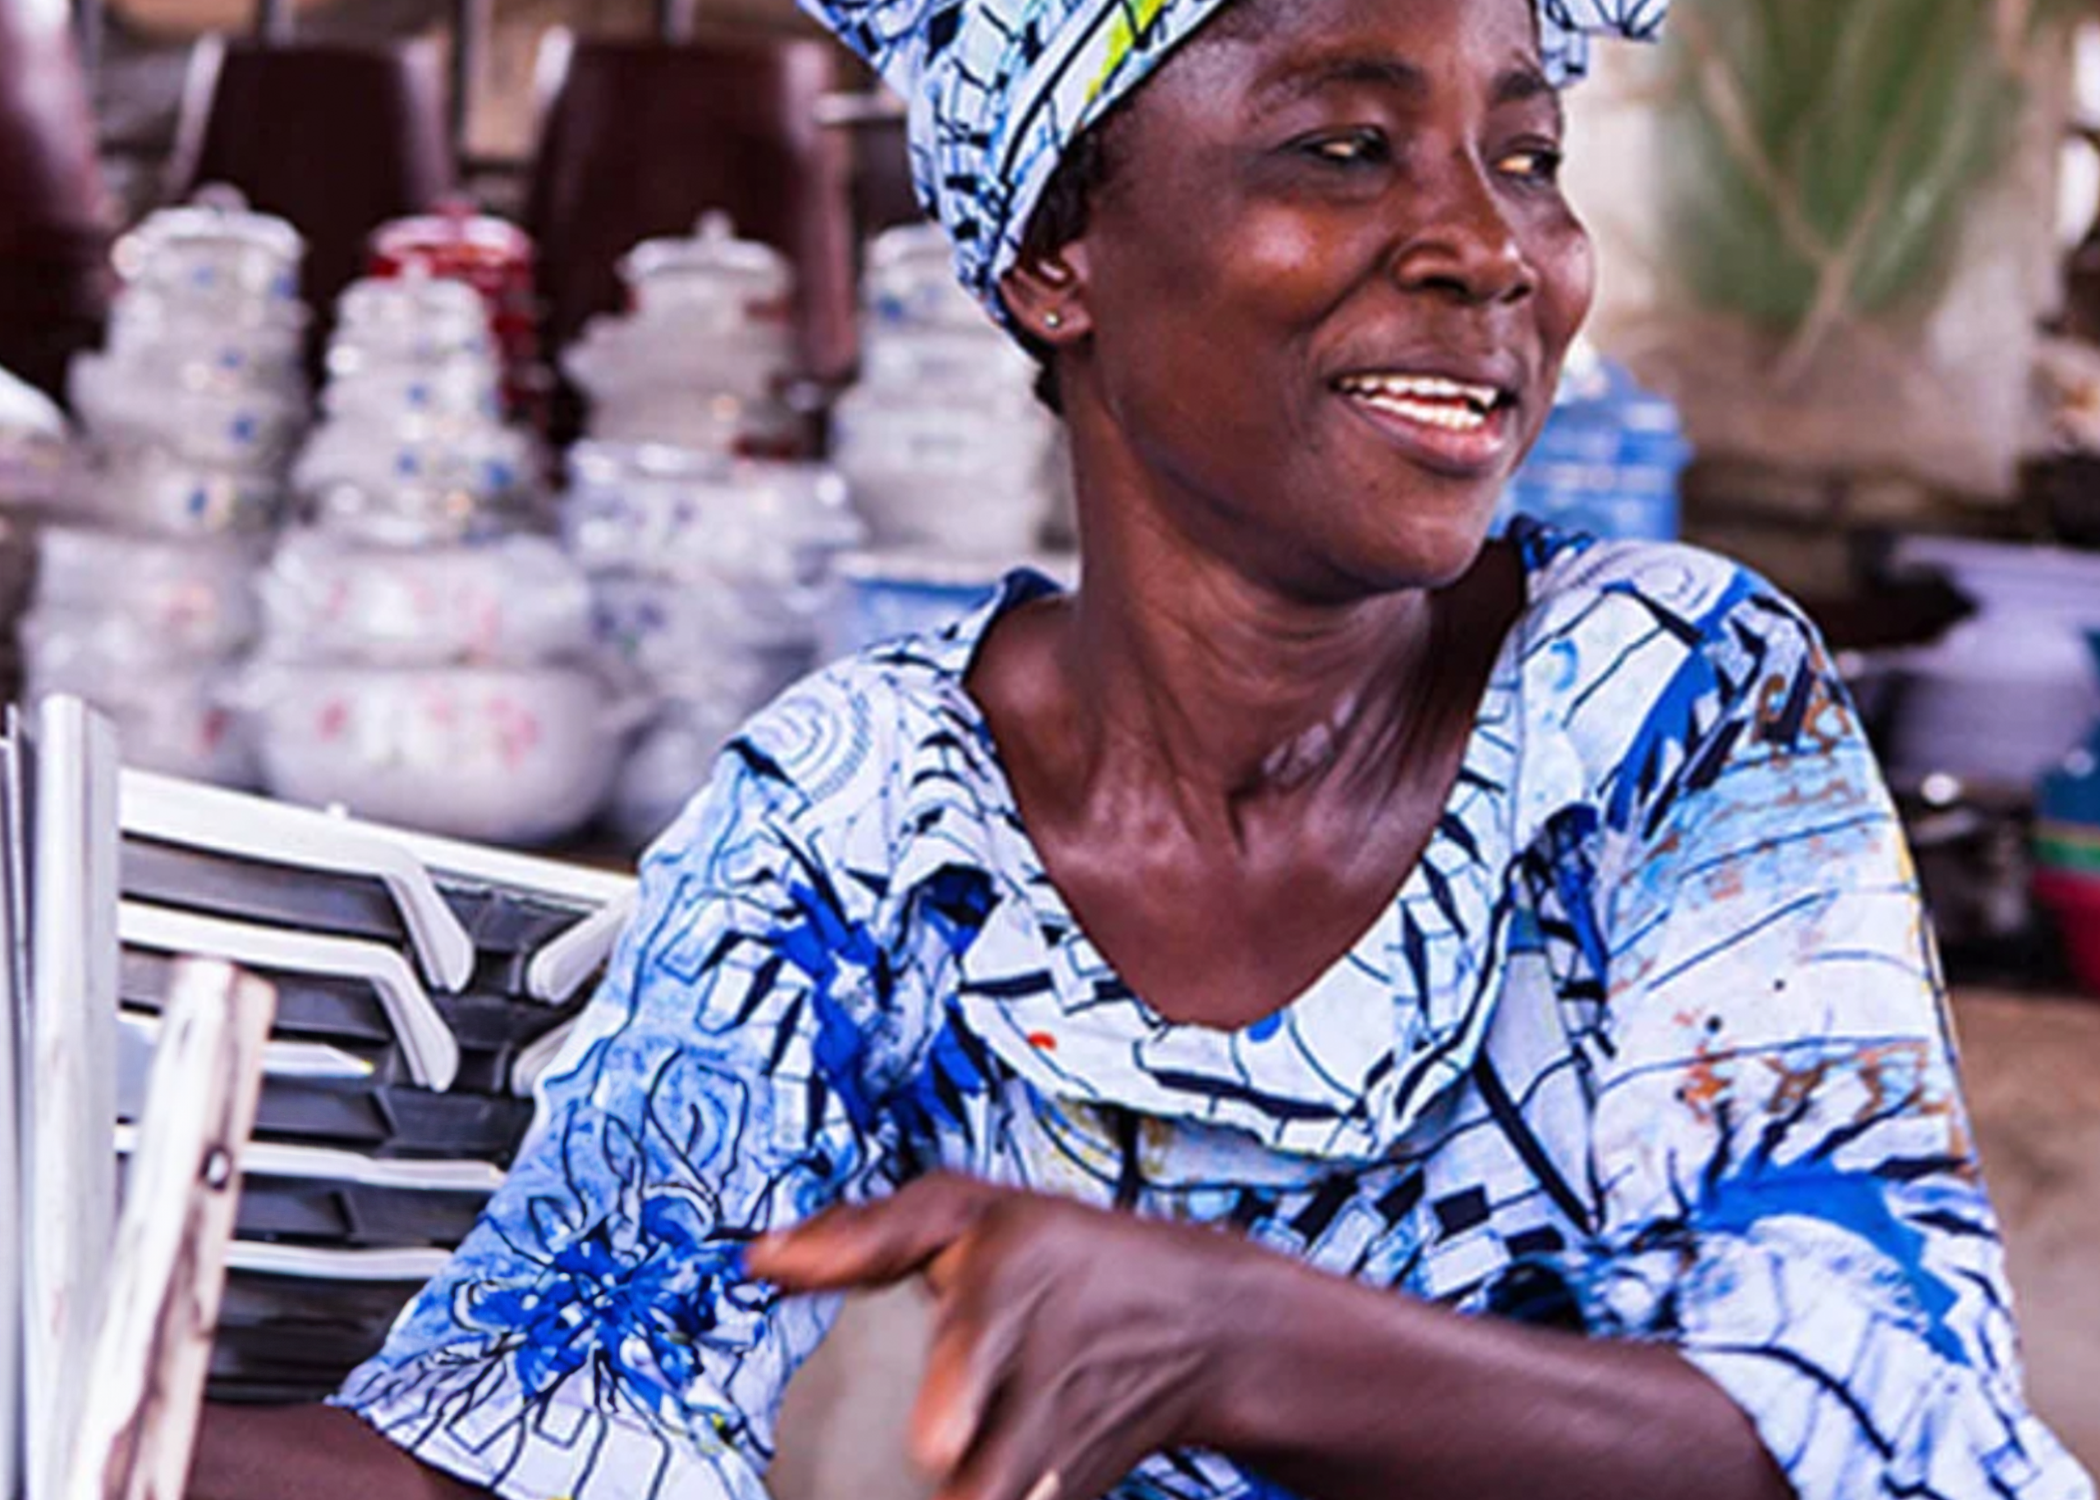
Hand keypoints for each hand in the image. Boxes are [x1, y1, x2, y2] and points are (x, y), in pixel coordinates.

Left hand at [747, 1172, 1256, 1499]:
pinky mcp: (1072, 1494)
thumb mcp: (971, 1214)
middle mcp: (1041, 1375)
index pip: (983, 1342)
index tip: (939, 1442)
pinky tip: (981, 1485)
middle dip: (967, 1484)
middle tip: (937, 1457)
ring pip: (1007, 1499)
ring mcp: (1062, 1450)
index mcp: (1009, 1286)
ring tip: (950, 1481)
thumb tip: (761, 1260)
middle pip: (988, 1476)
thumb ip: (865, 1235)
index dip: (960, 1391)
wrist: (1201, 1324)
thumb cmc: (1063, 1257)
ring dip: (979, 1491)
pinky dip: (1001, 1496)